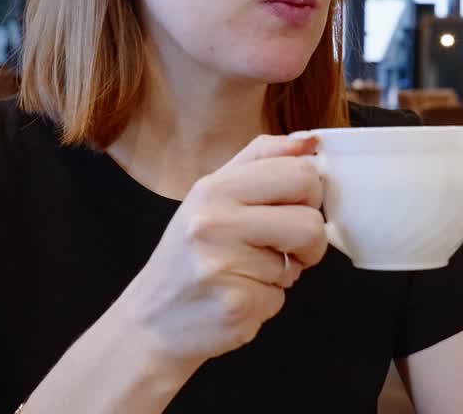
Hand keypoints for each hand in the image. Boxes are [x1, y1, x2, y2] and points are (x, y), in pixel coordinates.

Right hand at [118, 135, 328, 368]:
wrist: (151, 320)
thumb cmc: (190, 255)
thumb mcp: (213, 195)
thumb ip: (261, 160)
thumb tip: (310, 141)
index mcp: (215, 188)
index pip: (300, 173)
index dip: (311, 194)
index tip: (295, 207)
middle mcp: (214, 222)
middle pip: (310, 220)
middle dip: (311, 238)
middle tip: (288, 246)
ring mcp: (224, 265)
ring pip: (300, 262)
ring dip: (287, 272)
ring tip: (251, 272)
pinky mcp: (235, 305)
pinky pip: (282, 297)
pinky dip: (267, 300)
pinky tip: (238, 296)